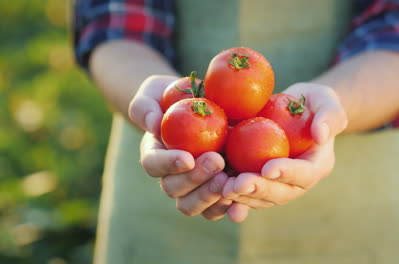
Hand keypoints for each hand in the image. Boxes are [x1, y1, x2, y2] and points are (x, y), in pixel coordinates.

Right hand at [128, 75, 231, 219]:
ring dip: (211, 196)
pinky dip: (229, 208)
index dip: (168, 164)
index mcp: (155, 154)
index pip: (153, 164)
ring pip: (193, 205)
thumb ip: (146, 106)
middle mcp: (171, 176)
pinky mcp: (215, 192)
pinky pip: (217, 208)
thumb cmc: (174, 96)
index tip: (188, 158)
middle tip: (217, 162)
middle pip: (174, 188)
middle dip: (195, 179)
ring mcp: (192, 187)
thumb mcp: (155, 92)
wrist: (202, 105)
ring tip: (231, 180)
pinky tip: (242, 202)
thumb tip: (153, 124)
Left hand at [222, 82, 347, 221]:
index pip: (305, 174)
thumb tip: (321, 135)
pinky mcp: (258, 180)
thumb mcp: (325, 101)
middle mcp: (297, 181)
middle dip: (259, 190)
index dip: (288, 173)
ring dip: (241, 196)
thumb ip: (329, 116)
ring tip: (221, 188)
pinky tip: (214, 191)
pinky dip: (231, 195)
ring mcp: (277, 184)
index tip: (268, 168)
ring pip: (261, 198)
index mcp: (317, 165)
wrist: (295, 109)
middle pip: (281, 193)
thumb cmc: (313, 102)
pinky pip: (245, 192)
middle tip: (238, 184)